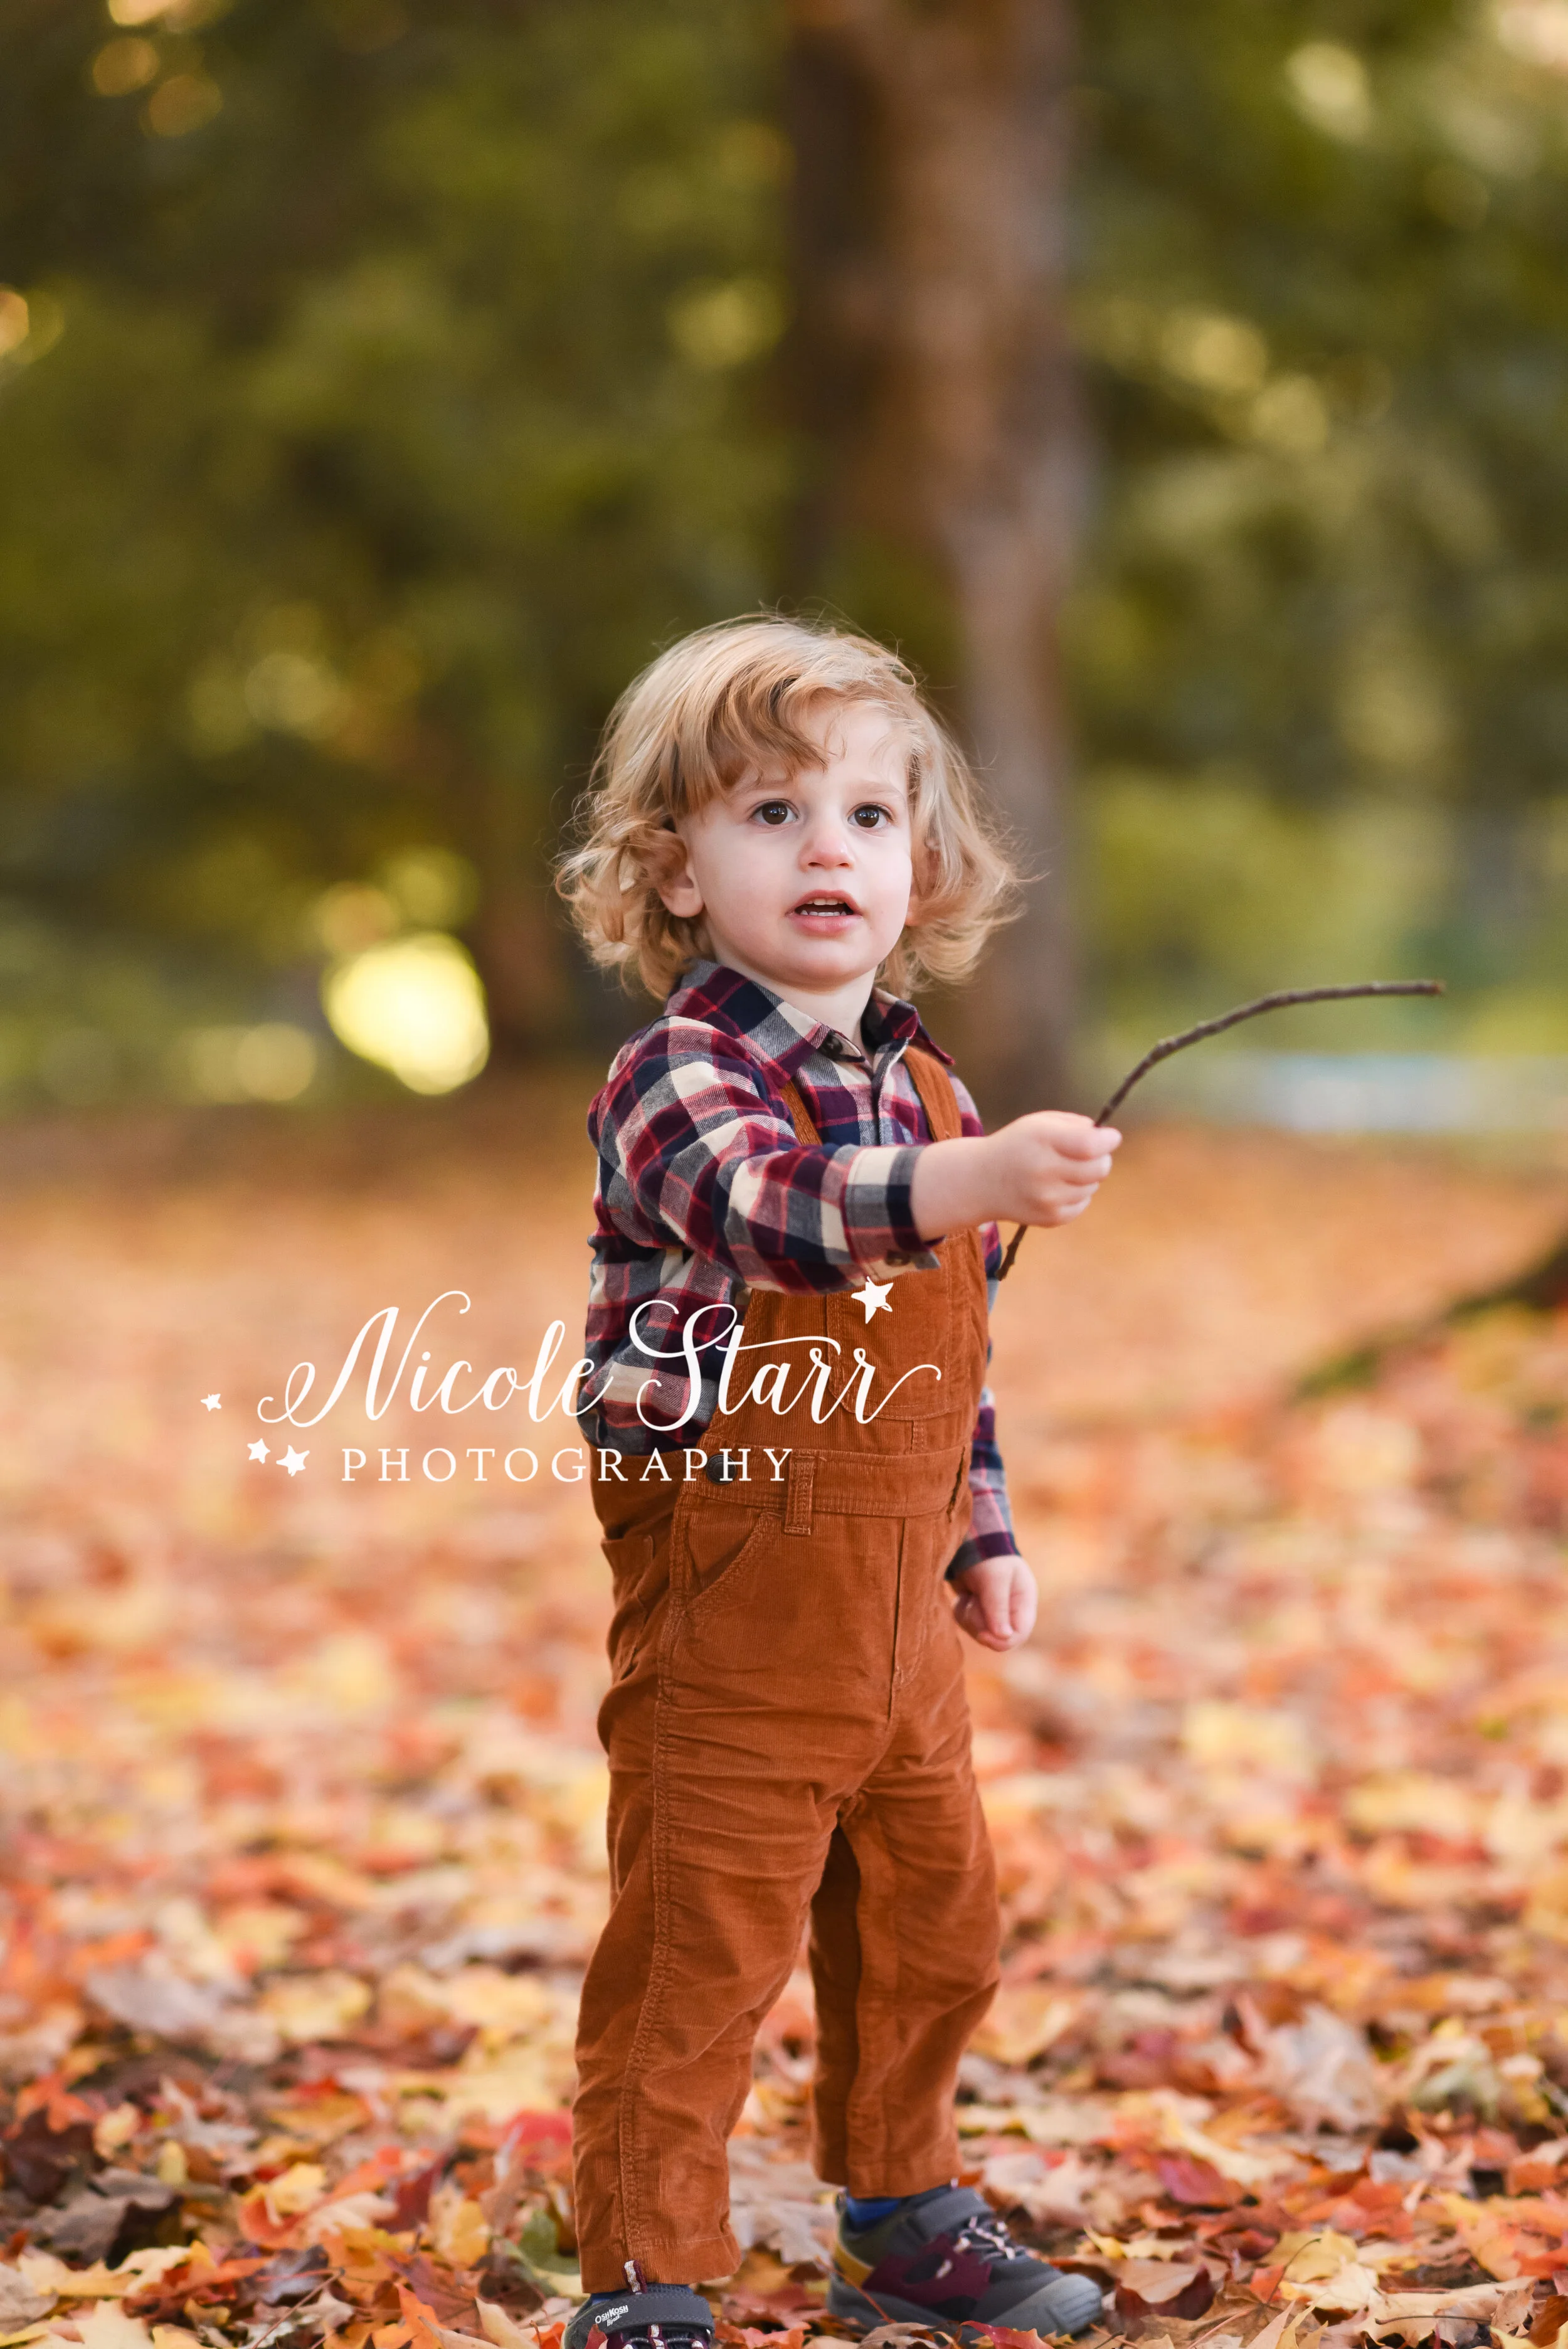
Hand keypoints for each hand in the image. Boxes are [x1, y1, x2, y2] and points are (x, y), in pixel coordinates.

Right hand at [911, 1113, 1120, 1238]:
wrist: (981, 1182)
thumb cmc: (1017, 1146)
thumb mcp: (1039, 1123)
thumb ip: (1073, 1124)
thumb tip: (1104, 1137)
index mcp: (1041, 1140)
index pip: (1089, 1145)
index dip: (1108, 1141)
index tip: (1111, 1137)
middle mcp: (1044, 1171)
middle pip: (1099, 1168)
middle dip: (1102, 1158)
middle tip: (1090, 1154)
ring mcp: (1047, 1199)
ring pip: (1093, 1187)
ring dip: (1087, 1177)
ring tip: (1063, 1171)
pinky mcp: (1050, 1218)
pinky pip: (1082, 1204)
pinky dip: (1077, 1195)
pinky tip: (1056, 1188)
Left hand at [951, 1555, 1037, 1651]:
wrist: (969, 1540)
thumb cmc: (987, 1556)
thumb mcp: (994, 1579)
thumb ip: (998, 1607)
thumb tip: (1004, 1637)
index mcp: (1023, 1602)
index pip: (1019, 1634)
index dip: (1001, 1641)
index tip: (982, 1635)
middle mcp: (1011, 1610)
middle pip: (996, 1637)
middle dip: (980, 1622)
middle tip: (972, 1601)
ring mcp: (993, 1612)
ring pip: (979, 1633)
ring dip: (968, 1616)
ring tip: (968, 1596)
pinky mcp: (978, 1610)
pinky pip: (967, 1624)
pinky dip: (962, 1612)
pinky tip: (963, 1596)